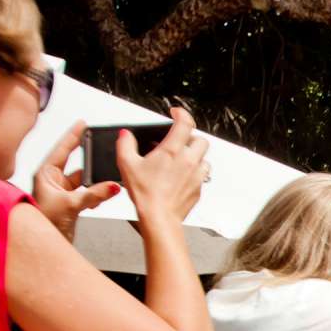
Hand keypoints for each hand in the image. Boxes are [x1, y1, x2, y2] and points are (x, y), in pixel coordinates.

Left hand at [29, 122, 116, 240]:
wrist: (42, 244)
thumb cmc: (44, 223)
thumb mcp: (71, 205)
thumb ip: (94, 194)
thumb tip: (113, 186)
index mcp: (45, 174)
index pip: (62, 149)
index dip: (73, 135)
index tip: (82, 123)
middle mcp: (52, 180)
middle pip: (75, 163)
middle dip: (89, 160)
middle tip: (101, 150)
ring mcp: (61, 192)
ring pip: (83, 180)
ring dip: (94, 183)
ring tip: (104, 183)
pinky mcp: (70, 203)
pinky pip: (87, 193)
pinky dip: (95, 194)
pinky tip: (101, 197)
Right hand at [115, 108, 206, 227]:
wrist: (160, 217)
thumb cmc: (146, 194)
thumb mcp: (127, 164)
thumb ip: (125, 144)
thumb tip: (126, 135)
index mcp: (172, 151)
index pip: (185, 123)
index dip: (181, 113)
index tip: (176, 113)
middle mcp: (189, 161)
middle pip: (201, 139)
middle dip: (191, 137)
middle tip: (179, 140)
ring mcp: (197, 175)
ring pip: (205, 157)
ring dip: (195, 155)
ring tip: (181, 159)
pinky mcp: (199, 188)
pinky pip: (203, 174)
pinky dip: (195, 171)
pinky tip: (182, 175)